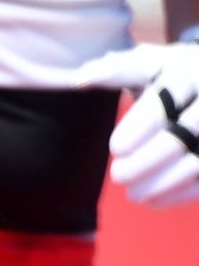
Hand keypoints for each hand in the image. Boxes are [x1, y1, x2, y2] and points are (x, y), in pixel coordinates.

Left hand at [82, 41, 198, 204]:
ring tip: (134, 195)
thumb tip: (79, 81)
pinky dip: (183, 193)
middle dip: (151, 159)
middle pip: (186, 132)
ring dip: (166, 181)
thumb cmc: (165, 74)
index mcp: (185, 72)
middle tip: (117, 176)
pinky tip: (155, 201)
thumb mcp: (143, 64)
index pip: (165, 102)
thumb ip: (113, 70)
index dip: (141, 126)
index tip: (115, 149)